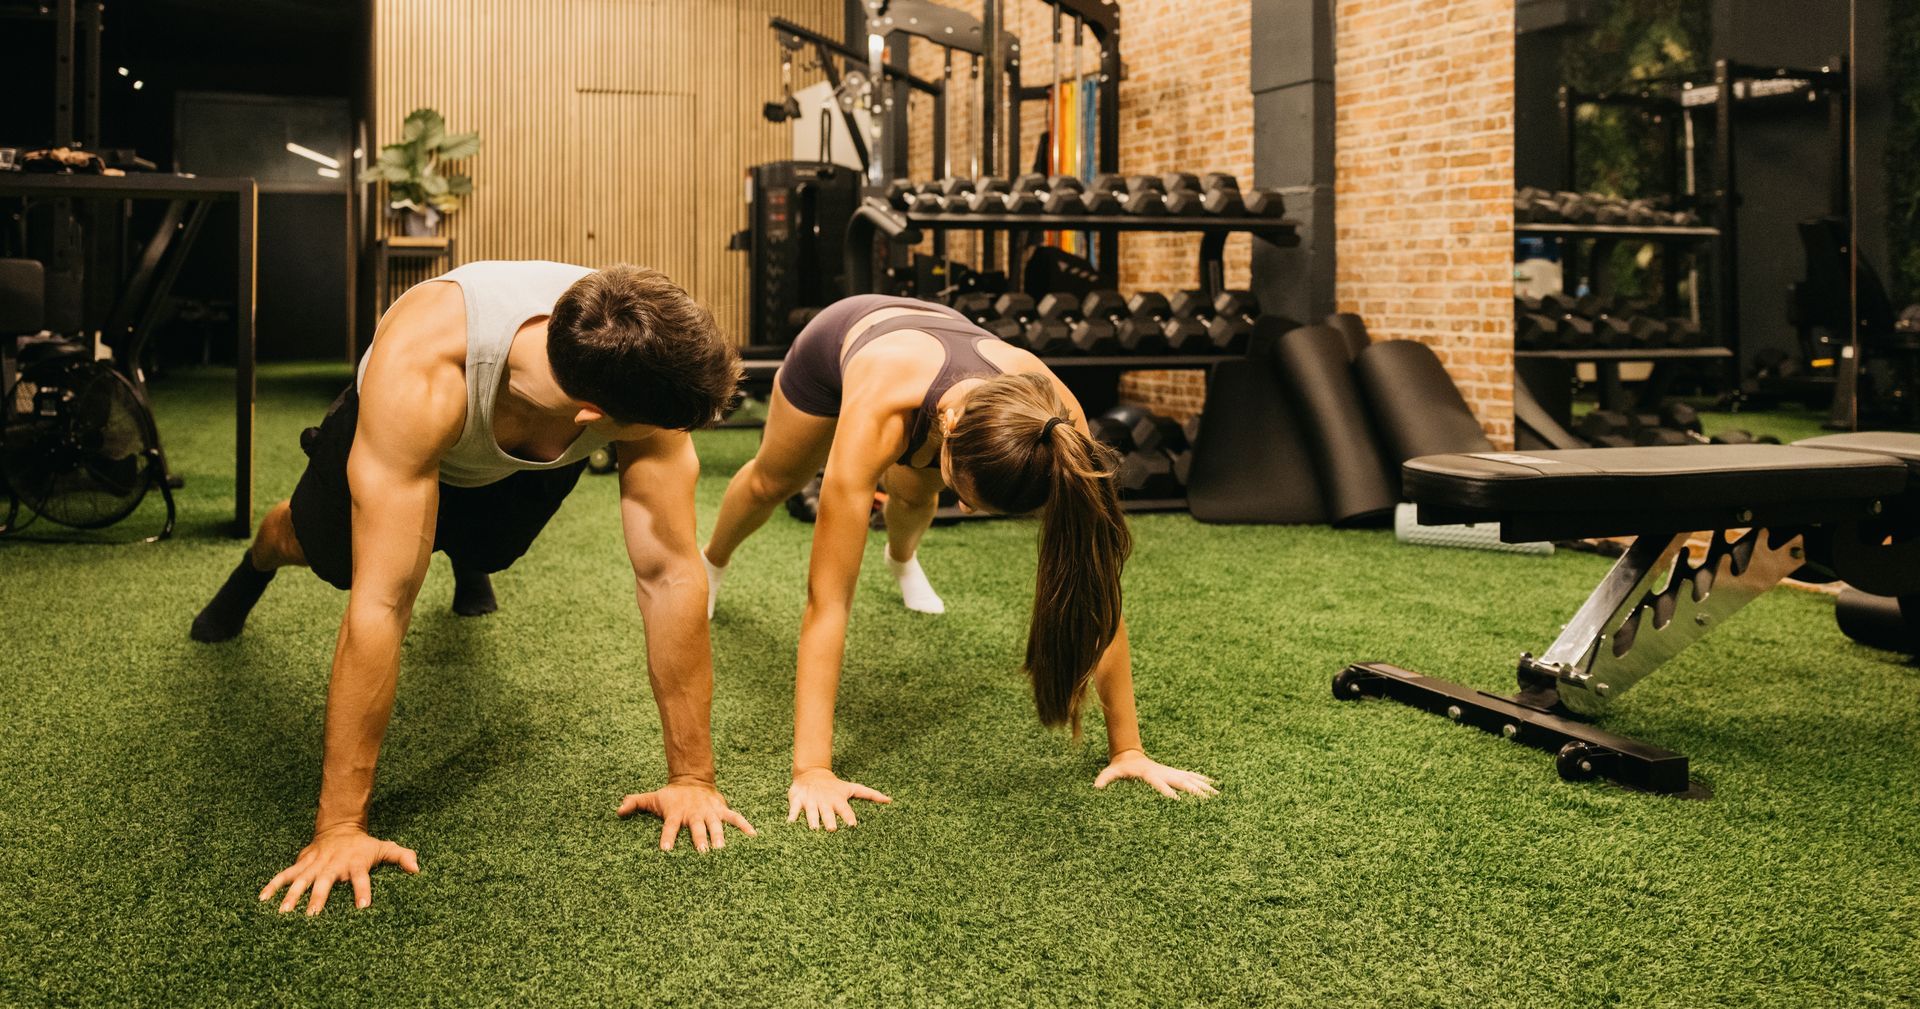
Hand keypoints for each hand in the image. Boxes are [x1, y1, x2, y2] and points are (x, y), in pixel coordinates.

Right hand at [259, 824, 420, 915]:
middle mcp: (334, 865)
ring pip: (302, 880)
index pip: (361, 877)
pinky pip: (285, 875)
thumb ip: (401, 857)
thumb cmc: (363, 846)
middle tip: (312, 916)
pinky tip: (262, 899)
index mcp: (355, 863)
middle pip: (326, 882)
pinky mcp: (301, 864)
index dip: (363, 890)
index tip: (363, 906)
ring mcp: (315, 864)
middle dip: (320, 898)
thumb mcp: (384, 847)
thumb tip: (417, 869)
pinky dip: (273, 885)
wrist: (339, 828)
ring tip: (283, 913)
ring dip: (292, 895)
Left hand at [617, 781, 756, 851]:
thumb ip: (635, 803)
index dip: (667, 837)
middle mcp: (693, 813)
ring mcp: (709, 812)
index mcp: (676, 812)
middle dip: (700, 839)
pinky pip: (735, 818)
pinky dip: (745, 826)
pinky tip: (754, 837)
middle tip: (703, 852)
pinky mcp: (722, 810)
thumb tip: (618, 811)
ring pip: (716, 824)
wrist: (692, 781)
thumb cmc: (670, 796)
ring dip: (720, 836)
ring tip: (723, 850)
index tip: (666, 850)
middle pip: (697, 827)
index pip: (670, 826)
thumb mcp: (652, 798)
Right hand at [787, 767, 891, 830]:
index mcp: (837, 800)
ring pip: (811, 812)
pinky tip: (790, 823)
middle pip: (827, 813)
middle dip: (829, 820)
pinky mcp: (797, 799)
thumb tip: (890, 800)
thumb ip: (870, 795)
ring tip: (813, 829)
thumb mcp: (852, 788)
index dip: (848, 816)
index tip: (853, 824)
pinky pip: (794, 809)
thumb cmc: (835, 787)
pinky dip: (792, 815)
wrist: (812, 774)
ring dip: (812, 820)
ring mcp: (810, 801)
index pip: (844, 809)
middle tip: (832, 829)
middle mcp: (824, 801)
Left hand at [1094, 749, 1218, 798]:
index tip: (1176, 799)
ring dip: (1202, 786)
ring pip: (1189, 779)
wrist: (1130, 755)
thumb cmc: (1122, 767)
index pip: (1159, 783)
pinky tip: (1213, 785)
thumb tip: (1095, 786)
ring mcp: (1170, 772)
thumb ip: (1105, 778)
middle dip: (1193, 790)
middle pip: (1180, 781)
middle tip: (1206, 799)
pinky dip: (1202, 780)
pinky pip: (1191, 776)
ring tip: (1216, 794)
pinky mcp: (1173, 773)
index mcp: (1150, 774)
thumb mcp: (1112, 771)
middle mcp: (1163, 772)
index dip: (1166, 790)